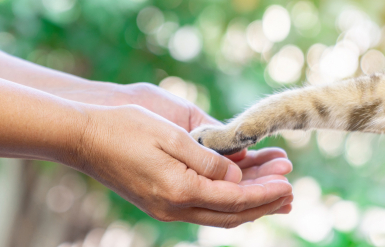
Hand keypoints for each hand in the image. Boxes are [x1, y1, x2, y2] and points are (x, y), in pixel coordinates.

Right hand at [68, 104, 292, 226]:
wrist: (86, 138)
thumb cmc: (126, 129)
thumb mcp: (173, 137)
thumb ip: (208, 161)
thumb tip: (235, 179)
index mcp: (179, 191)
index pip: (234, 199)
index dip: (264, 192)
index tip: (289, 184)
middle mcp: (174, 208)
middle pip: (230, 214)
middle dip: (263, 204)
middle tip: (291, 193)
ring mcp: (165, 208)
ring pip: (217, 214)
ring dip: (247, 204)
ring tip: (274, 193)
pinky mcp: (160, 202)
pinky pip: (202, 208)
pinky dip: (226, 201)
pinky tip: (238, 190)